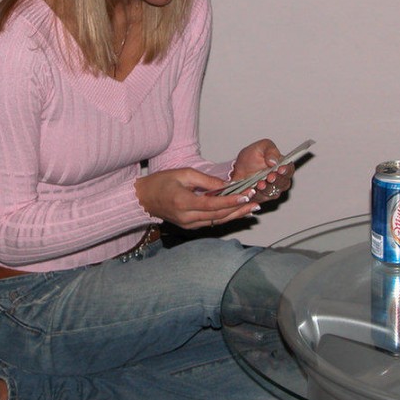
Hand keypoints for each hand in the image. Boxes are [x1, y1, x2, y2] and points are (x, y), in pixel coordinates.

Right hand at [134, 168, 259, 229]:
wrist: (143, 199)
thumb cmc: (161, 182)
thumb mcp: (183, 174)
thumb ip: (206, 181)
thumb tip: (227, 186)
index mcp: (183, 202)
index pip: (212, 204)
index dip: (231, 201)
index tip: (246, 196)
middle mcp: (186, 217)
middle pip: (218, 216)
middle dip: (238, 209)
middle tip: (256, 202)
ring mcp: (188, 224)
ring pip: (217, 221)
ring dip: (235, 215)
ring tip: (252, 208)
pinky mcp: (189, 226)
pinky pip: (211, 222)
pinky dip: (225, 217)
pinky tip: (238, 212)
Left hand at [233, 139, 293, 202]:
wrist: (236, 168)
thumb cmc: (251, 157)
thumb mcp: (260, 148)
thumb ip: (269, 151)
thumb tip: (274, 161)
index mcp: (282, 166)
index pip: (289, 169)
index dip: (286, 170)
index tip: (280, 168)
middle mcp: (279, 179)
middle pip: (284, 183)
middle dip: (277, 180)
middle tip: (270, 177)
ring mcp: (271, 190)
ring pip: (273, 193)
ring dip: (267, 189)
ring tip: (260, 184)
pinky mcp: (262, 197)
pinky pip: (261, 198)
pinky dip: (257, 195)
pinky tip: (253, 190)